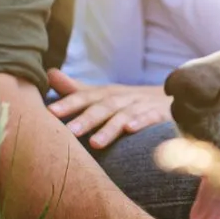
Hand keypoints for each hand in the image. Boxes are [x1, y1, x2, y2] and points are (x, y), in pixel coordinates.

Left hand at [46, 68, 170, 148]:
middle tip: (68, 132)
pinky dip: (141, 123)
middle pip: (103, 107)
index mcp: (106, 94)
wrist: (170, 99)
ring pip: (124, 116)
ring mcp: (141, 106)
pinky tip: (130, 130)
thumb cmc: (128, 101)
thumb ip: (76, 89)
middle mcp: (123, 98)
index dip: (68, 104)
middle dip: (86, 119)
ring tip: (95, 143)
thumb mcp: (103, 94)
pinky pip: (150, 119)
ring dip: (110, 129)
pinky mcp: (160, 115)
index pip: (85, 97)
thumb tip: (49, 74)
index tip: (50, 112)